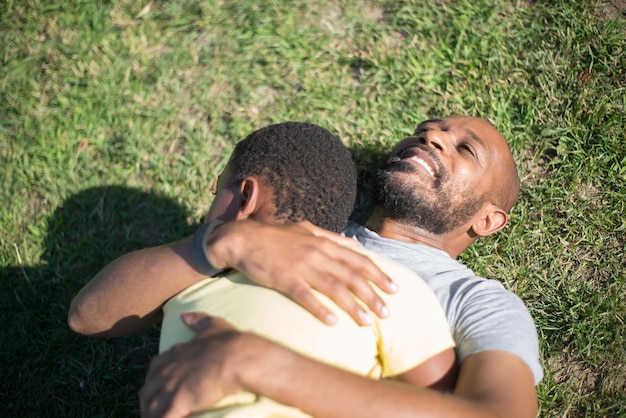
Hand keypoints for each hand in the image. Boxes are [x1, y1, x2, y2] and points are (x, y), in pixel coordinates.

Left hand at [139, 312, 249, 417]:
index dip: (154, 378)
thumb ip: (198, 320)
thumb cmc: (229, 342)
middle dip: (148, 401)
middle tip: (154, 409)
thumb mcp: (213, 325)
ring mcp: (171, 387)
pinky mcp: (179, 403)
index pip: (155, 367)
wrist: (237, 357)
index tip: (158, 386)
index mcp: (175, 354)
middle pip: (147, 390)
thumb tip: (184, 315)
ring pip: (150, 407)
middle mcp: (168, 371)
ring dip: (151, 414)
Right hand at [209, 220, 396, 325]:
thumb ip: (331, 237)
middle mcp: (317, 253)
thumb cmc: (276, 236)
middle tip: (387, 313)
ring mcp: (301, 266)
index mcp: (324, 242)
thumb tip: (355, 243)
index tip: (393, 289)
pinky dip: (320, 309)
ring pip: (334, 288)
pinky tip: (332, 322)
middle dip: (372, 295)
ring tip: (367, 322)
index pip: (358, 259)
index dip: (378, 274)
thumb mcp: (306, 229)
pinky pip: (306, 296)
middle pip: (352, 276)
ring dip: (353, 306)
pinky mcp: (285, 279)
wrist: (244, 239)